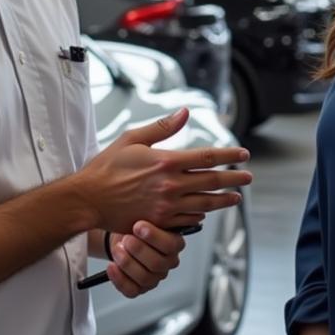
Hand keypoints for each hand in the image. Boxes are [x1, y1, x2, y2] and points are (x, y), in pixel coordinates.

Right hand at [76, 108, 251, 233]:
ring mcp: (166, 207)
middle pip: (212, 181)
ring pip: (204, 204)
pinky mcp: (159, 222)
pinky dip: (200, 215)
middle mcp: (170, 185)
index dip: (229, 156)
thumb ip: (161, 128)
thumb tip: (184, 113)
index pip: (207, 158)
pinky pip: (188, 220)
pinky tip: (206, 211)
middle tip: (248, 177)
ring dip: (223, 200)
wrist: (87, 199)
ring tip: (235, 198)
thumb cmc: (106, 167)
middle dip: (234, 179)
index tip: (243, 154)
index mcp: (166, 161)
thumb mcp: (132, 139)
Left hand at [105, 221, 184, 297]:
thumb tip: (143, 214)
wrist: (123, 236)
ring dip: (127, 263)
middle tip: (126, 239)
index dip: (154, 237)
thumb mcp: (144, 215)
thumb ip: (149, 213)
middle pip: (157, 263)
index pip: (171, 245)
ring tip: (117, 250)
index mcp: (174, 243)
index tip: (138, 226)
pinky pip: (132, 290)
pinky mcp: (140, 287)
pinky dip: (119, 279)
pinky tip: (112, 266)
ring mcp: (155, 277)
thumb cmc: (136, 227)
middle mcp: (167, 262)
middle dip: (138, 250)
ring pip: (145, 278)